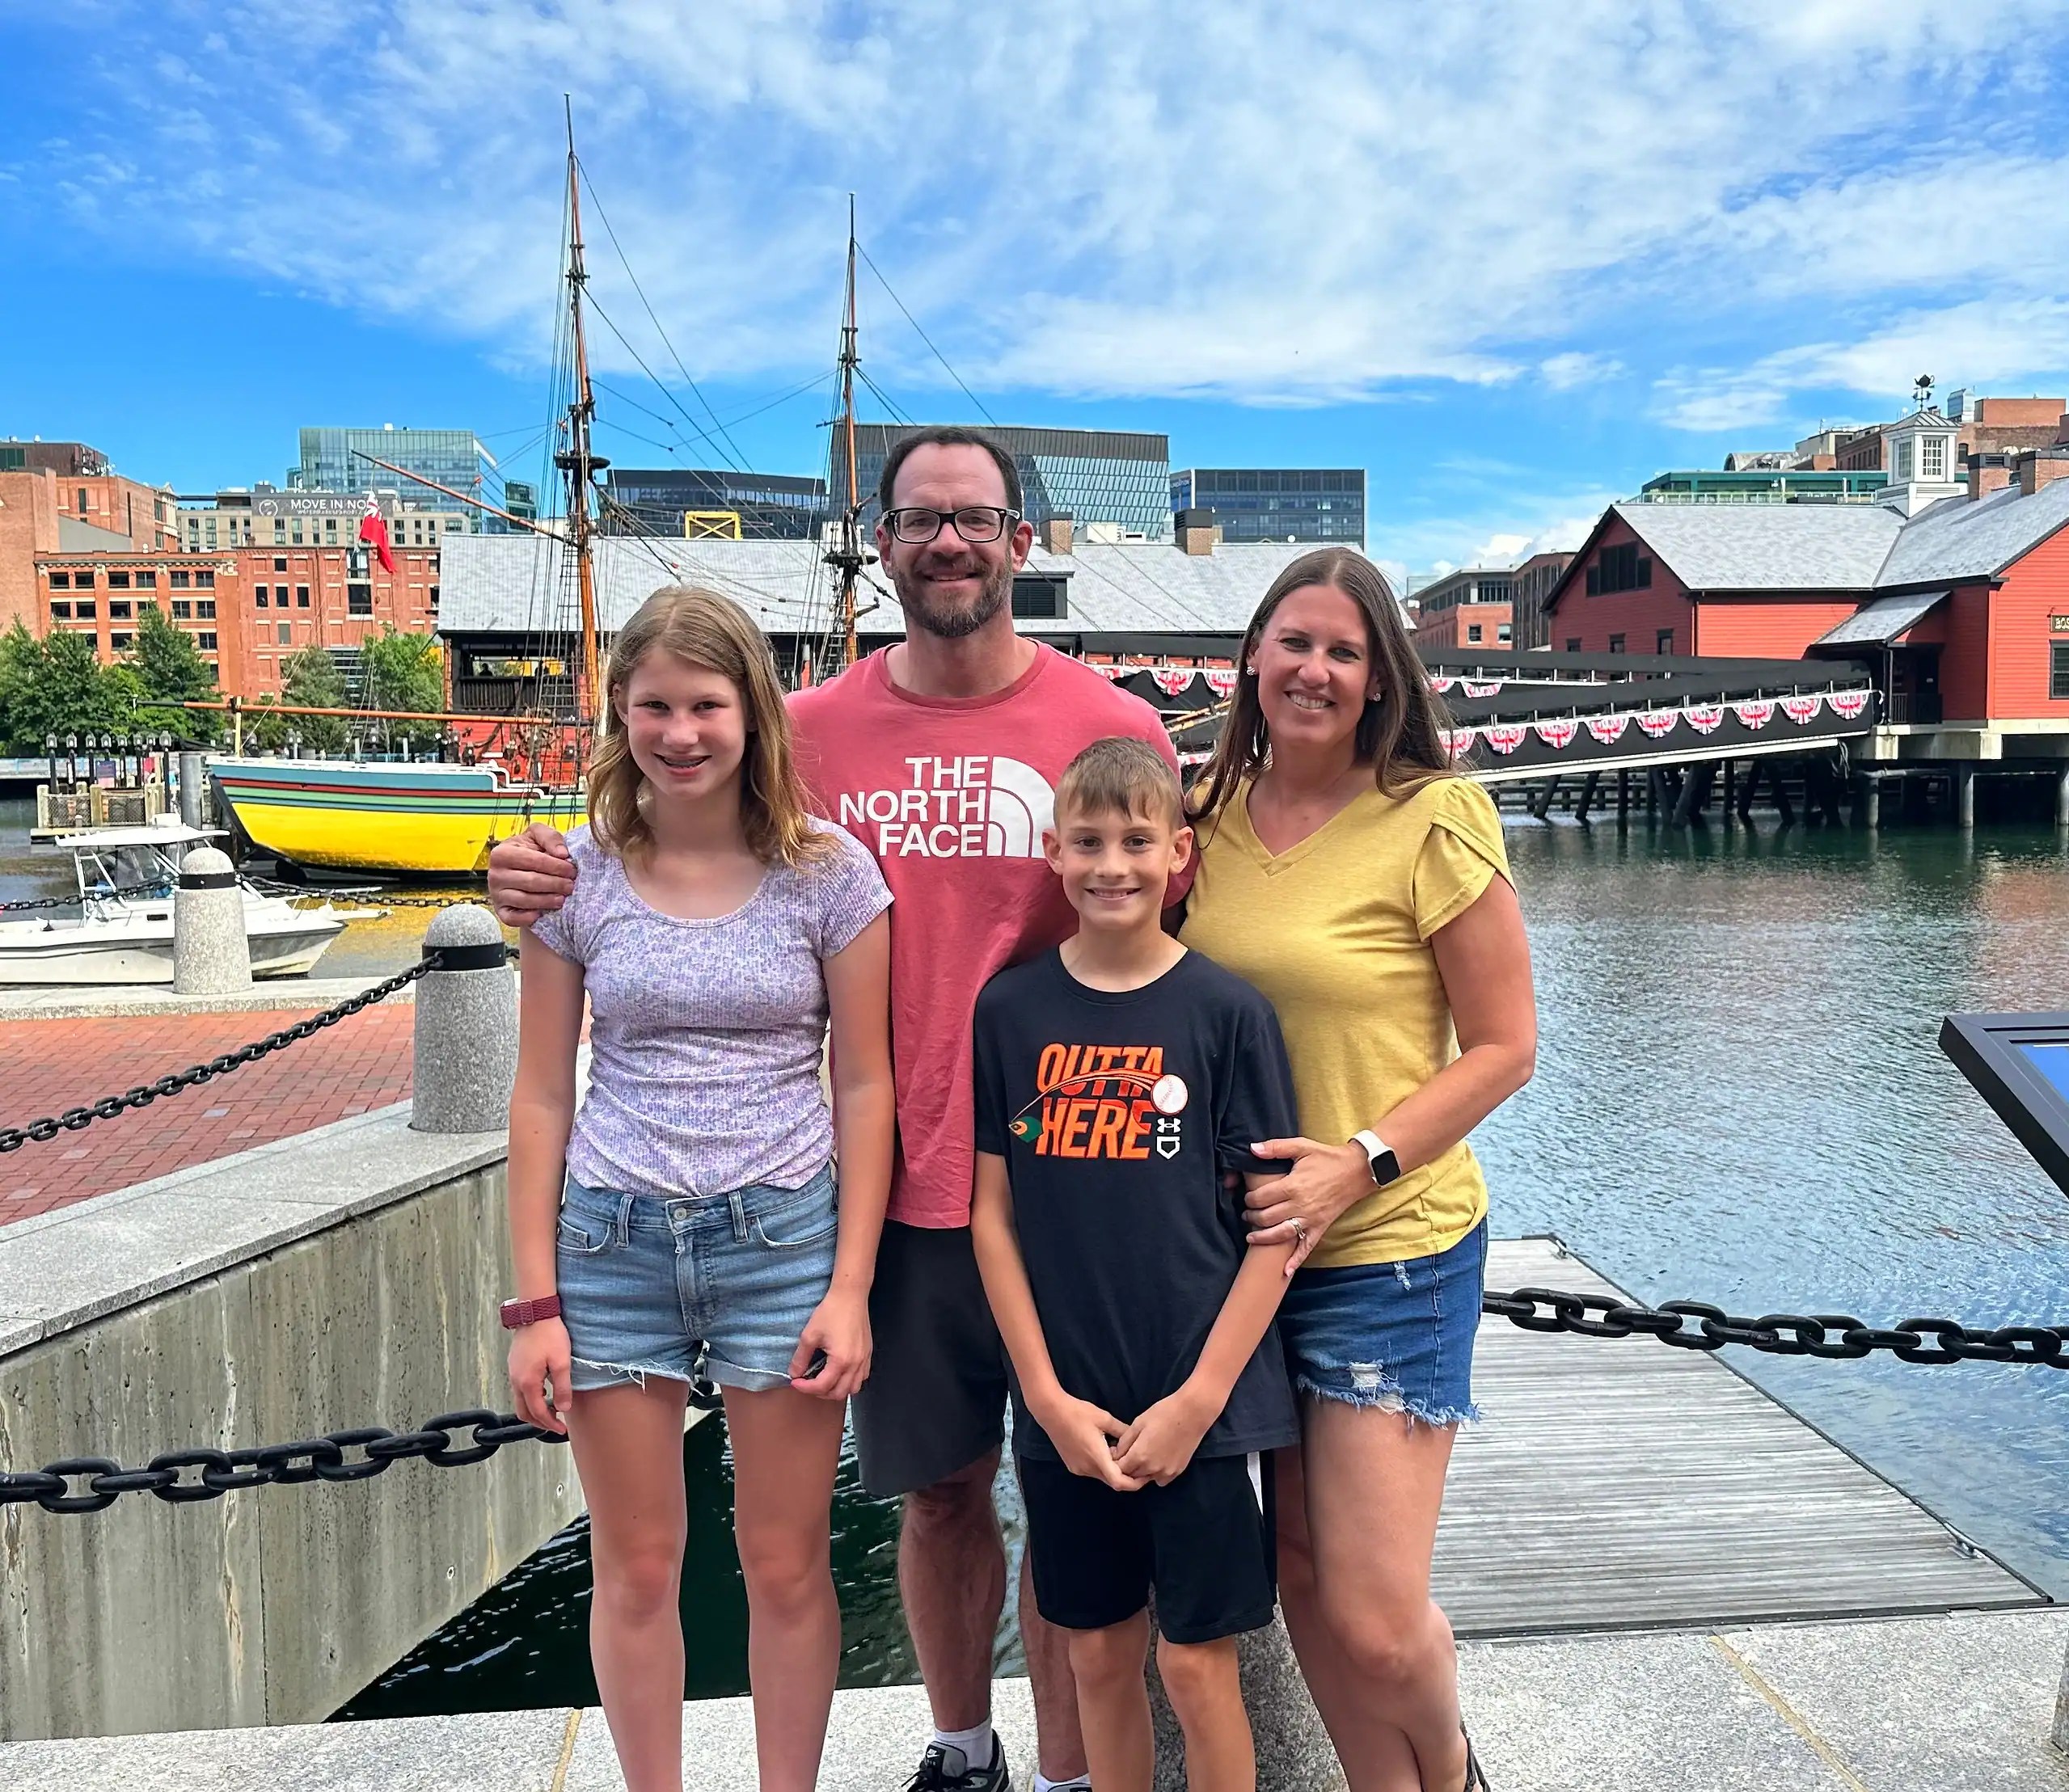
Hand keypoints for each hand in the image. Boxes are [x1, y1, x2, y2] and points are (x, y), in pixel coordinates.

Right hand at [487, 822, 577, 927]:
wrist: (518, 869)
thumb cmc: (530, 851)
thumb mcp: (537, 836)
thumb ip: (550, 837)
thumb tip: (562, 854)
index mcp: (502, 853)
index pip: (534, 860)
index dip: (556, 866)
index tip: (572, 870)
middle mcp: (495, 874)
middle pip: (531, 881)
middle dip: (555, 884)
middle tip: (571, 885)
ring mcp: (496, 894)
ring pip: (524, 900)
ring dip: (547, 900)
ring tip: (563, 898)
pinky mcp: (500, 911)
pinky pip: (512, 918)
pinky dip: (528, 918)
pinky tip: (542, 913)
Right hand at [508, 1316, 571, 1433]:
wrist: (535, 1312)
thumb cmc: (550, 1335)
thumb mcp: (562, 1362)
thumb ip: (562, 1388)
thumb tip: (563, 1408)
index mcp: (527, 1383)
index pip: (537, 1413)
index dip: (549, 1424)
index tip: (561, 1430)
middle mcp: (515, 1380)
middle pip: (523, 1412)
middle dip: (539, 1422)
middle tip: (555, 1424)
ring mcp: (513, 1372)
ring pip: (520, 1401)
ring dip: (534, 1410)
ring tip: (552, 1410)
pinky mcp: (514, 1365)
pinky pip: (519, 1389)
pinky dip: (530, 1398)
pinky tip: (544, 1392)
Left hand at [790, 1288, 871, 1398]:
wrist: (850, 1296)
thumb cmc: (831, 1311)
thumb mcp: (809, 1335)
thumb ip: (801, 1358)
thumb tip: (794, 1373)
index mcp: (841, 1360)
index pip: (822, 1386)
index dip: (805, 1388)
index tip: (795, 1381)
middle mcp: (856, 1363)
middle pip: (839, 1393)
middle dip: (820, 1392)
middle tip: (808, 1383)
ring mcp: (864, 1359)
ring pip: (853, 1388)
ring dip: (837, 1389)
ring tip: (824, 1380)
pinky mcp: (868, 1353)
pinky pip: (862, 1376)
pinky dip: (850, 1381)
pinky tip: (839, 1372)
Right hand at [1031, 1391, 1144, 1490]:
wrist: (1051, 1411)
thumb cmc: (1078, 1413)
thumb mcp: (1105, 1419)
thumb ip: (1122, 1432)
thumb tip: (1136, 1440)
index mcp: (1097, 1457)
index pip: (1119, 1482)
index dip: (1134, 1483)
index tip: (1146, 1475)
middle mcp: (1087, 1468)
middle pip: (1112, 1480)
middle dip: (1126, 1474)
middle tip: (1136, 1460)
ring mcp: (1078, 1469)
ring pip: (1102, 1476)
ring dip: (1113, 1468)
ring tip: (1117, 1450)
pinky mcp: (1072, 1466)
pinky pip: (1092, 1471)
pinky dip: (1102, 1465)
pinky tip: (1103, 1449)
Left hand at [1114, 1388, 1215, 1486]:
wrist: (1192, 1413)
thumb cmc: (1163, 1413)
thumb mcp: (1138, 1423)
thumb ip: (1124, 1442)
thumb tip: (1116, 1454)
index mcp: (1139, 1456)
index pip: (1119, 1469)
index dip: (1116, 1461)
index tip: (1117, 1451)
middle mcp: (1152, 1469)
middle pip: (1132, 1476)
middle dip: (1127, 1466)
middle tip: (1130, 1451)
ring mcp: (1166, 1472)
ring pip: (1146, 1479)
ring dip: (1141, 1471)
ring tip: (1145, 1454)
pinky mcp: (1177, 1471)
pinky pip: (1160, 1479)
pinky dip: (1156, 1473)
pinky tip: (1158, 1459)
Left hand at [1245, 1138, 1375, 1274]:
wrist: (1357, 1170)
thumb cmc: (1327, 1158)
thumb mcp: (1301, 1146)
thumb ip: (1275, 1147)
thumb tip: (1252, 1149)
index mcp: (1293, 1186)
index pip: (1261, 1198)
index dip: (1249, 1199)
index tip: (1246, 1198)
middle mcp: (1300, 1205)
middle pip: (1267, 1218)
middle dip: (1252, 1217)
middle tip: (1246, 1214)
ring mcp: (1311, 1219)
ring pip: (1281, 1235)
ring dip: (1263, 1238)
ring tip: (1251, 1237)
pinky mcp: (1320, 1227)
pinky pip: (1306, 1247)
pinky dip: (1295, 1260)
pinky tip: (1285, 1271)